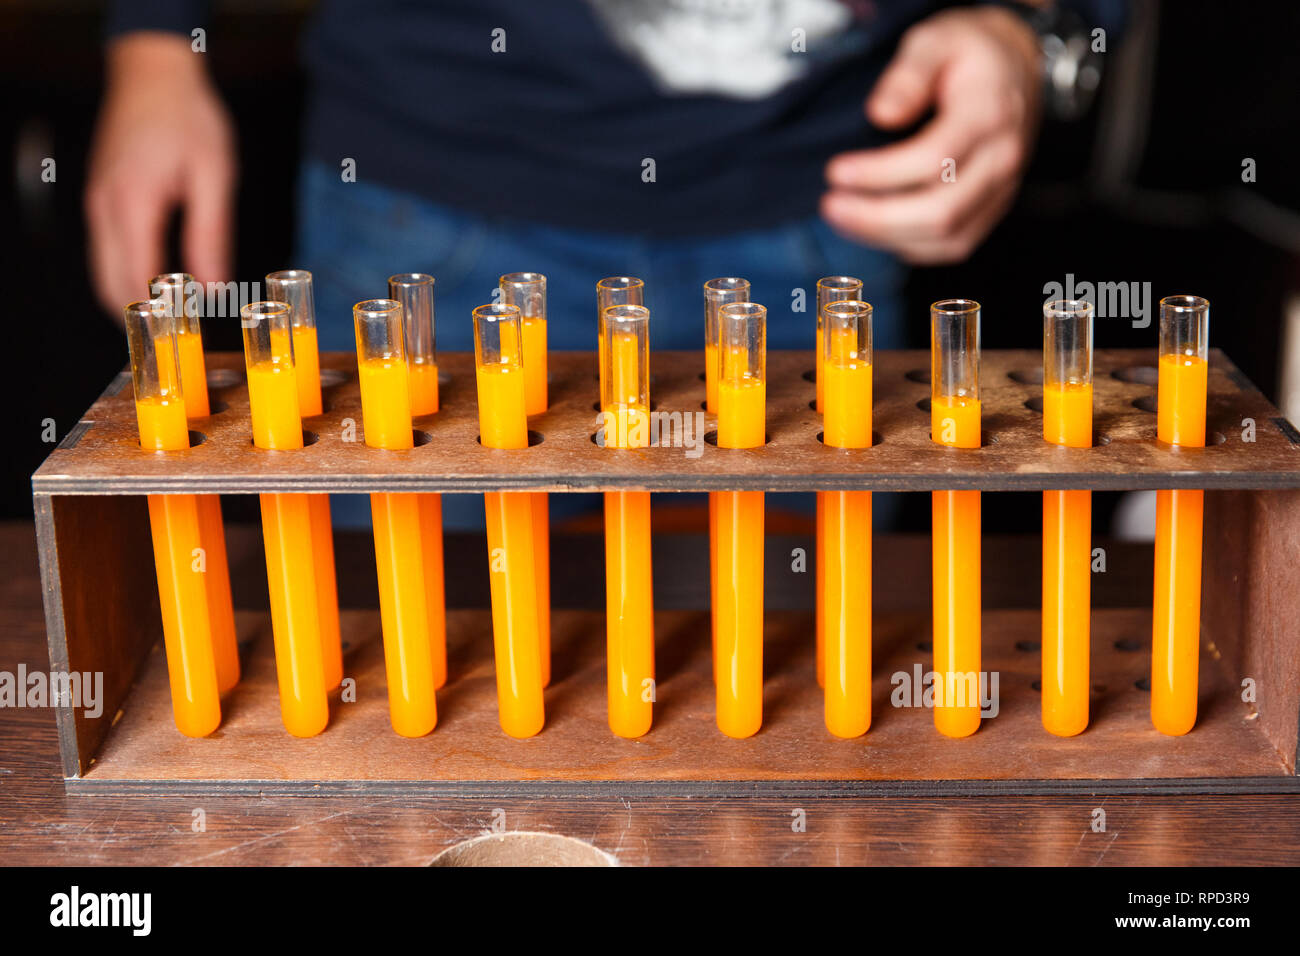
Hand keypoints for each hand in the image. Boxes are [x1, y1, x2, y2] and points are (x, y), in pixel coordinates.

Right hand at [85, 32, 236, 320]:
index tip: (190, 336)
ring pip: (102, 273)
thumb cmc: (189, 117)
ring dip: (131, 301)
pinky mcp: (101, 199)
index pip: (137, 280)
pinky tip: (159, 287)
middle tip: (182, 339)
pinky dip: (126, 277)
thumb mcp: (215, 176)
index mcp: (134, 204)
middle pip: (110, 286)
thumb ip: (212, 235)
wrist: (153, 71)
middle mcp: (105, 208)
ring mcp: (97, 204)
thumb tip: (214, 288)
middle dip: (143, 319)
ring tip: (174, 321)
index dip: (161, 316)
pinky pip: (106, 253)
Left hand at [821, 6, 1041, 263]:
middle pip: (940, 212)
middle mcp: (1001, 160)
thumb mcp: (935, 40)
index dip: (879, 174)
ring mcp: (1001, 190)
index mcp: (988, 115)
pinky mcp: (992, 209)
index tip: (836, 171)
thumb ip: (908, 74)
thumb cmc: (968, 53)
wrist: (1014, 67)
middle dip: (876, 218)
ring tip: (842, 217)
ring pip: (946, 238)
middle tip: (830, 204)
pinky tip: (874, 228)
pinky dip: (909, 244)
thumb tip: (881, 115)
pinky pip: (952, 246)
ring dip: (886, 236)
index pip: (933, 160)